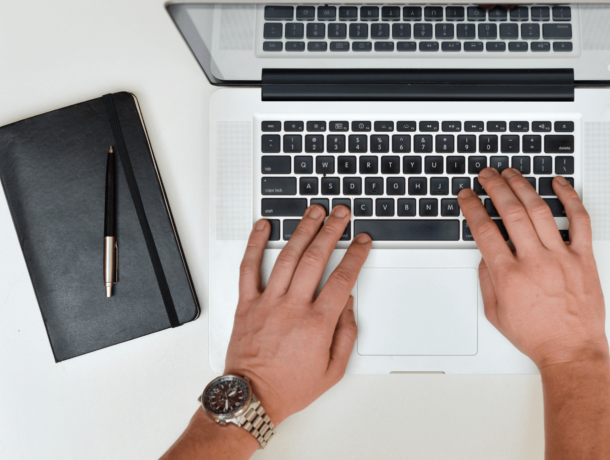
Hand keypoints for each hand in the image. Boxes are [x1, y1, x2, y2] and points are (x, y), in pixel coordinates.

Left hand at [224, 205, 371, 425]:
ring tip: (313, 212)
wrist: (251, 398)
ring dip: (302, 230)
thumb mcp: (333, 370)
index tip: (362, 242)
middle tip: (341, 215)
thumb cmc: (289, 387)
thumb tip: (348, 304)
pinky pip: (248, 268)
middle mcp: (292, 307)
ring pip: (287, 257)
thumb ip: (346, 334)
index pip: (342, 278)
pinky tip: (263, 226)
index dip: (356, 255)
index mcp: (317, 323)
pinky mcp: (246, 304)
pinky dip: (255, 244)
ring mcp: (267, 303)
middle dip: (332, 231)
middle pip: (316, 258)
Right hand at [457, 168, 607, 368]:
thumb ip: (487, 281)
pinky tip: (558, 184)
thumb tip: (486, 255)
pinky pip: (579, 220)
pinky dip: (570, 198)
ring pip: (539, 210)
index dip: (472, 208)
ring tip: (511, 174)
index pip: (485, 230)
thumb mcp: (497, 314)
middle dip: (494, 188)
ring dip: (522, 186)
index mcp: (510, 276)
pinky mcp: (583, 257)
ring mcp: (561, 257)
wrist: (571, 350)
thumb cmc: (537, 336)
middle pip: (510, 212)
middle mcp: (535, 262)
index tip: (467, 196)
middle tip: (486, 176)